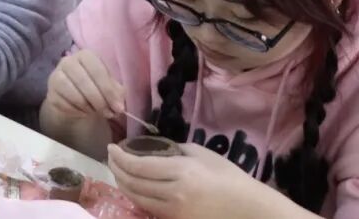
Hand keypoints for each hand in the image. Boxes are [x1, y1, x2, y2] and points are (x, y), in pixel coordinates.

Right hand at [45, 49, 126, 120]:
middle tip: (109, 113)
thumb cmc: (94, 87)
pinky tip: (84, 112)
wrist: (73, 99)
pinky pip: (67, 105)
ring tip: (97, 112)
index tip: (118, 107)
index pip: (97, 70)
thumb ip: (116, 92)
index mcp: (85, 55)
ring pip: (75, 95)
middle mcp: (67, 62)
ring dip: (90, 107)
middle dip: (100, 101)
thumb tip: (118, 104)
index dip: (109, 90)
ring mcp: (56, 77)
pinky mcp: (51, 94)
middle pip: (85, 82)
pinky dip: (79, 112)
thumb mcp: (108, 86)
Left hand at [107, 142, 277, 218]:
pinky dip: (136, 196)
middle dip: (116, 169)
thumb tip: (152, 148)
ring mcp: (174, 211)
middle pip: (132, 183)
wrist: (249, 210)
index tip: (111, 147)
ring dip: (122, 183)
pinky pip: (149, 208)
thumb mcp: (201, 153)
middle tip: (110, 157)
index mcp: (180, 171)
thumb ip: (174, 149)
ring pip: (137, 198)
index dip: (119, 157)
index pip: (138, 166)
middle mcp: (173, 193)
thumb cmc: (229, 177)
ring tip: (117, 171)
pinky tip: (133, 187)